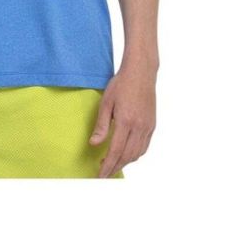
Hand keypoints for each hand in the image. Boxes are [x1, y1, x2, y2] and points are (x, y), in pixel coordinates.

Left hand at [89, 61, 156, 177]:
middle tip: (104, 174)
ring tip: (113, 165)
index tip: (100, 175)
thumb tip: (94, 144)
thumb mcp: (106, 102)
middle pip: (127, 156)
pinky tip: (127, 154)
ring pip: (137, 153)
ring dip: (125, 162)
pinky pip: (144, 146)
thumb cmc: (121, 84)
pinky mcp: (152, 125)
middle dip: (115, 167)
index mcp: (126, 121)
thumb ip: (101, 125)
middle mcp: (139, 127)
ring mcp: (148, 126)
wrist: (141, 73)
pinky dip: (135, 154)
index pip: (116, 150)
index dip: (108, 165)